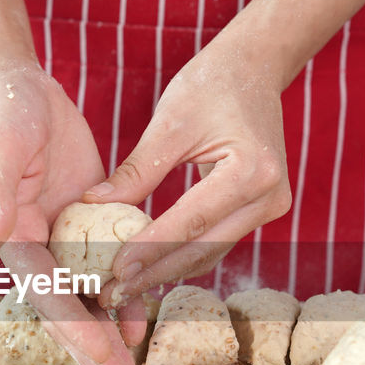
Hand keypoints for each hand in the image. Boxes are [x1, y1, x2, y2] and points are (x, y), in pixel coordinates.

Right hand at [0, 65, 145, 364]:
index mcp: (13, 239)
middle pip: (67, 311)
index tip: (100, 358)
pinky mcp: (87, 223)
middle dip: (94, 351)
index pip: (45, 296)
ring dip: (110, 333)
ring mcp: (63, 240)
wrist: (16, 85)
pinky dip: (126, 292)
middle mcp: (37, 249)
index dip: (73, 329)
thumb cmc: (2, 112)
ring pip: (88, 297)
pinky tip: (144, 320)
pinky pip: (109, 266)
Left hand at [83, 50, 291, 306]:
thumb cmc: (211, 84)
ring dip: (166, 271)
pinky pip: (217, 240)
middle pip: (203, 248)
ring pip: (210, 252)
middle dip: (154, 273)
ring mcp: (271, 206)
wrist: (255, 69)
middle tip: (112, 295)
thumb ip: (136, 170)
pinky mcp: (262, 210)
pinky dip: (182, 254)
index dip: (150, 249)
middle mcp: (270, 196)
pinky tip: (149, 270)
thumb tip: (94, 205)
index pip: (191, 221)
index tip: (114, 271)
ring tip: (123, 289)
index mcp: (252, 170)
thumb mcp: (170, 121)